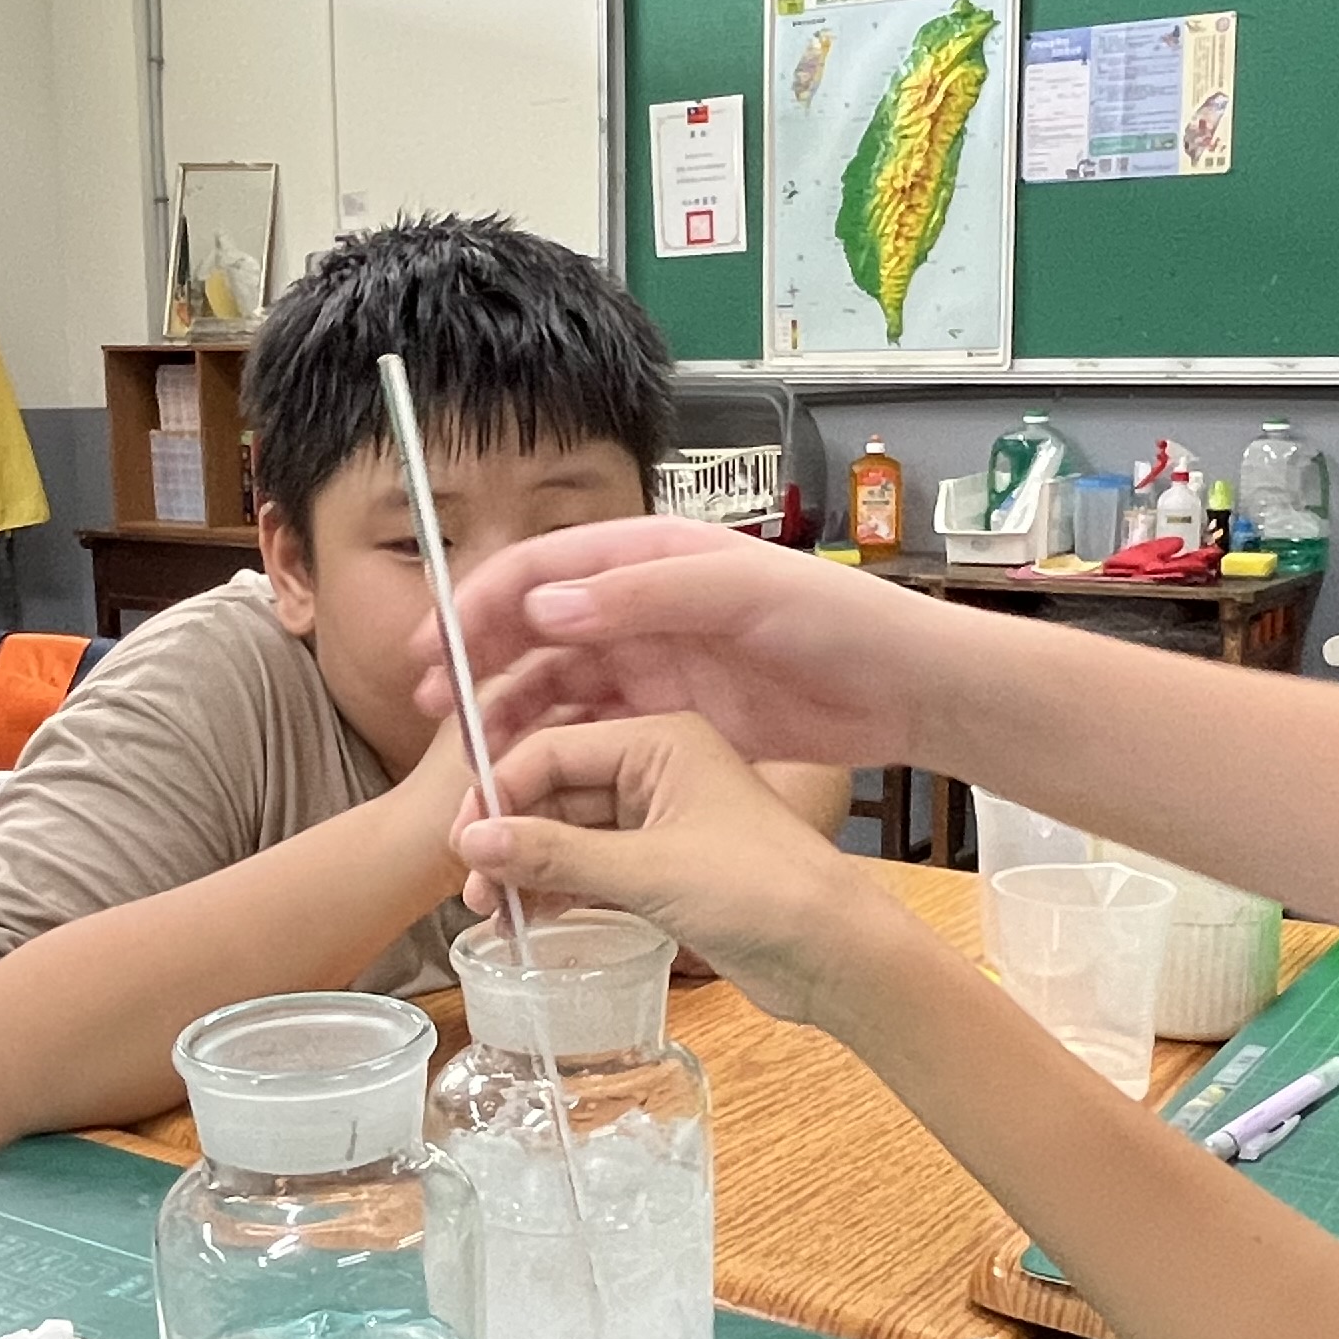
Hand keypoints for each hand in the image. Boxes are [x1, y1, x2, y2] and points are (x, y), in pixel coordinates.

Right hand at [430, 520, 966, 769]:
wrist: (907, 686)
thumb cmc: (839, 621)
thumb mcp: (743, 596)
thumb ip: (646, 596)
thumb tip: (547, 605)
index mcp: (651, 558)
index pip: (541, 569)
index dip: (481, 602)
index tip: (436, 644)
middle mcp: (642, 606)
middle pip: (535, 627)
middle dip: (477, 660)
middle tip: (431, 702)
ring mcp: (655, 664)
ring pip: (557, 684)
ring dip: (508, 710)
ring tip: (469, 753)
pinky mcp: (673, 718)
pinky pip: (594, 731)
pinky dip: (554, 750)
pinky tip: (524, 780)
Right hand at [452, 713, 935, 1032]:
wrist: (838, 953)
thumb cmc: (763, 890)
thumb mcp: (650, 870)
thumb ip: (556, 856)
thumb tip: (474, 845)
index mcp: (662, 735)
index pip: (552, 746)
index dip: (499, 793)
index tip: (462, 846)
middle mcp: (660, 766)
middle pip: (555, 788)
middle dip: (508, 835)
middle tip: (472, 890)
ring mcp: (664, 817)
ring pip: (570, 832)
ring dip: (528, 868)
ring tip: (493, 915)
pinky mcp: (668, 864)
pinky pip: (594, 865)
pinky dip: (560, 888)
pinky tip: (527, 919)